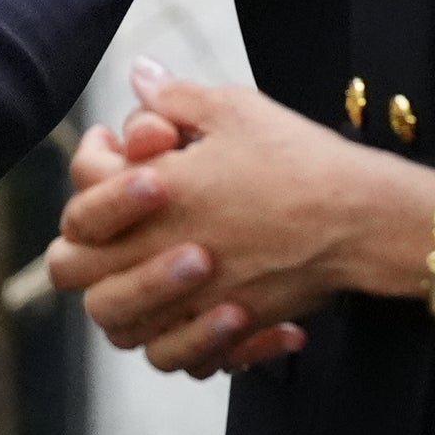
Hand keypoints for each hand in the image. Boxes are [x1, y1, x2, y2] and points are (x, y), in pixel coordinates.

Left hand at [50, 60, 425, 375]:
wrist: (359, 218)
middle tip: (124, 214)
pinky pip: (181, 359)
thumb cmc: (297, 159)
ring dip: (127, 294)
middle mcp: (159, 256)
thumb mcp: (232, 109)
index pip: (79, 202)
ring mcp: (190, 301)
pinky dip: (185, 341)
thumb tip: (139, 76)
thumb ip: (174, 97)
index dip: (92, 168)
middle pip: (74, 272)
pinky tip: (207, 306)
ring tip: (159, 262)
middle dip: (88, 240)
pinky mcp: (227, 330)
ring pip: (119, 327)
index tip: (127, 149)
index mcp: (152, 199)